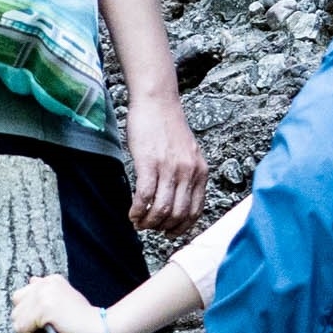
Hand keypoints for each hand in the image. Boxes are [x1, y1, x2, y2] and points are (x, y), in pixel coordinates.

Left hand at [10, 274, 113, 332]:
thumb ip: (48, 292)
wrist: (101, 330)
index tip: (44, 322)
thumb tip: (32, 281)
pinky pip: (22, 327)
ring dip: (28, 330)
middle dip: (26, 320)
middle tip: (43, 330)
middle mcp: (46, 283)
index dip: (29, 312)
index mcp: (51, 280)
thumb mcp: (66, 300)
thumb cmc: (85, 322)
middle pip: (16, 303)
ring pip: (17, 317)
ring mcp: (45, 295)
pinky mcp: (45, 308)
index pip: (22, 295)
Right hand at [123, 90, 206, 235]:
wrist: (157, 100)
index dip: (181, 227)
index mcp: (200, 171)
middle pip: (178, 214)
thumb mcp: (188, 152)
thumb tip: (178, 198)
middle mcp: (188, 172)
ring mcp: (169, 168)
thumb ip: (187, 174)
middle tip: (151, 228)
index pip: (195, 211)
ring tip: (139, 222)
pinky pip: (144, 197)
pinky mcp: (149, 163)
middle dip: (163, 227)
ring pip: (161, 210)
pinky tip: (131, 213)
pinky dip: (137, 211)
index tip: (170, 232)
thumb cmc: (168, 124)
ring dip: (149, 222)